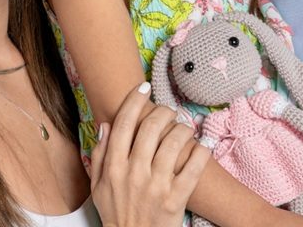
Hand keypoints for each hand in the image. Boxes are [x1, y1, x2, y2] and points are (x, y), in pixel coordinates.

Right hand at [89, 82, 208, 226]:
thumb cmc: (117, 215)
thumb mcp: (98, 187)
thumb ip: (100, 155)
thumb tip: (105, 125)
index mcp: (114, 167)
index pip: (124, 124)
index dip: (134, 100)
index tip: (143, 88)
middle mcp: (134, 173)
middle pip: (151, 127)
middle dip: (163, 111)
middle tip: (168, 110)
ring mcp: (156, 186)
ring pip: (174, 142)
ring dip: (183, 128)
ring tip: (185, 128)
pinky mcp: (176, 199)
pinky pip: (194, 167)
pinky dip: (202, 151)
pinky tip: (204, 144)